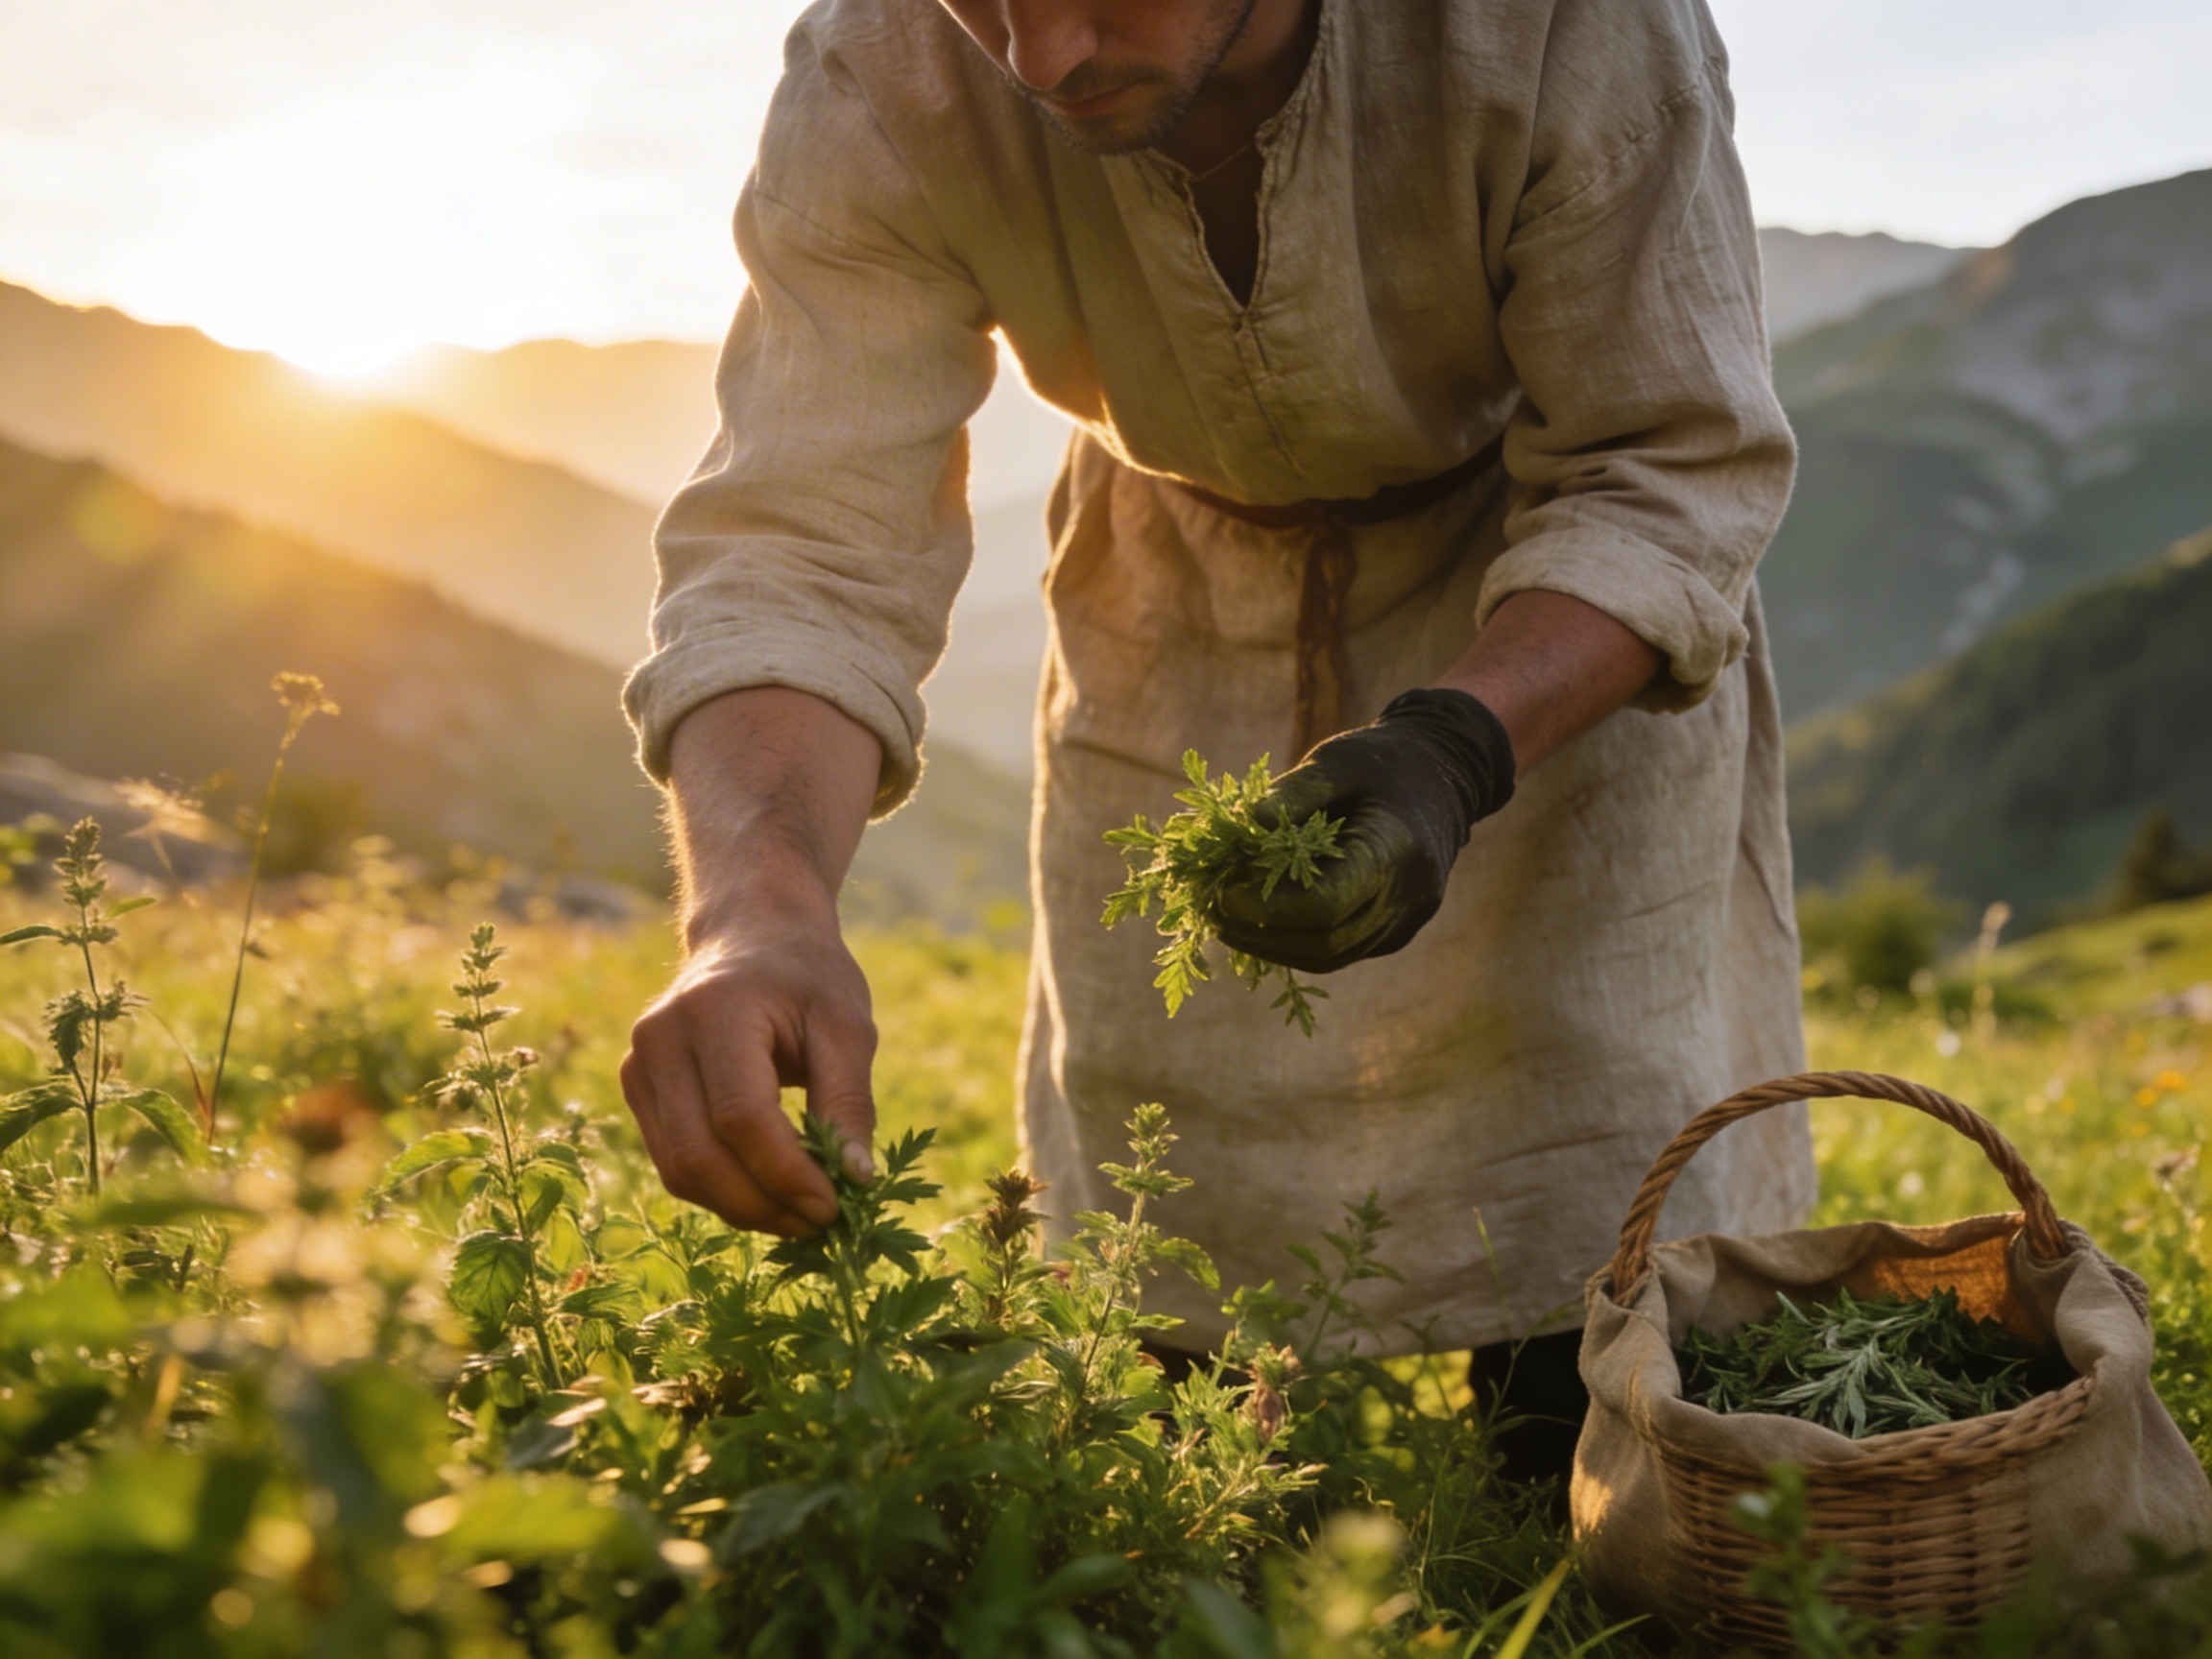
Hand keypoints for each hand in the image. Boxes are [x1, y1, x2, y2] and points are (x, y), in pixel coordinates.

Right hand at [620, 887, 877, 1235]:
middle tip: (821, 1223)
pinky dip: (722, 1190)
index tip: (836, 1206)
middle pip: (699, 1155)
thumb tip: (856, 1182)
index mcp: (716, 1011)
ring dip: (743, 1208)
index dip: (787, 1174)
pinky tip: (769, 1191)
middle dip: (763, 1205)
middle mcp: (661, 1039)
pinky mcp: (637, 1089)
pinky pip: (674, 1161)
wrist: (750, 934)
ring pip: (680, 1171)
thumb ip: (849, 1102)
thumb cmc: (807, 977)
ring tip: (801, 1213)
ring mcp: (638, 1065)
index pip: (741, 1117)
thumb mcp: (847, 1026)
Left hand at [1212, 689, 1514, 972]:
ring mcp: (1405, 922)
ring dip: (1270, 945)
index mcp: (1397, 850)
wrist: (1443, 775)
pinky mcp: (1395, 932)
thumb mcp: (1337, 760)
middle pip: (1324, 942)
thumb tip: (1240, 827)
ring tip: (1222, 918)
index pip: (1325, 904)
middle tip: (1209, 908)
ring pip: (1329, 956)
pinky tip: (1257, 920)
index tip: (1220, 889)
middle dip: (1259, 933)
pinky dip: (1293, 941)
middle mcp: (1409, 897)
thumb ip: (1292, 794)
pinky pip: (1338, 950)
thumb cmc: (1383, 761)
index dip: (1266, 906)